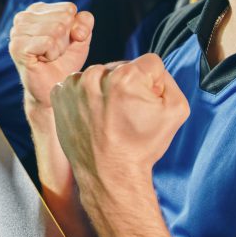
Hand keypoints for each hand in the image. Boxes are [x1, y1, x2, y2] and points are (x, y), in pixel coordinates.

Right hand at [8, 2, 93, 109]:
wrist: (52, 88)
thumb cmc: (64, 61)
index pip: (68, 8)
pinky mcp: (17, 47)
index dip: (73, 28)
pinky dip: (52, 55)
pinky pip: (48, 42)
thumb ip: (84, 22)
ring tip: (49, 57)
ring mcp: (17, 31)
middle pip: (63, 18)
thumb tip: (77, 30)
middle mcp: (23, 17)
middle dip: (66, 40)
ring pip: (56, 29)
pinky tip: (43, 60)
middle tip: (55, 52)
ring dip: (59, 48)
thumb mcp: (80, 37)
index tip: (63, 42)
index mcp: (36, 10)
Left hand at [50, 54, 189, 190]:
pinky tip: (92, 115)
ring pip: (99, 75)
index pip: (149, 63)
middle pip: (122, 67)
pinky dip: (85, 96)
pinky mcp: (60, 94)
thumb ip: (169, 81)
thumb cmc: (141, 146)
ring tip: (108, 116)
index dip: (153, 84)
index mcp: (126, 76)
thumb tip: (154, 73)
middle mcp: (96, 75)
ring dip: (104, 88)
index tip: (145, 104)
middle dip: (127, 85)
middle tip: (126, 114)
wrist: (108, 173)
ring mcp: (74, 85)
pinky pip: (78, 84)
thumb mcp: (176, 111)